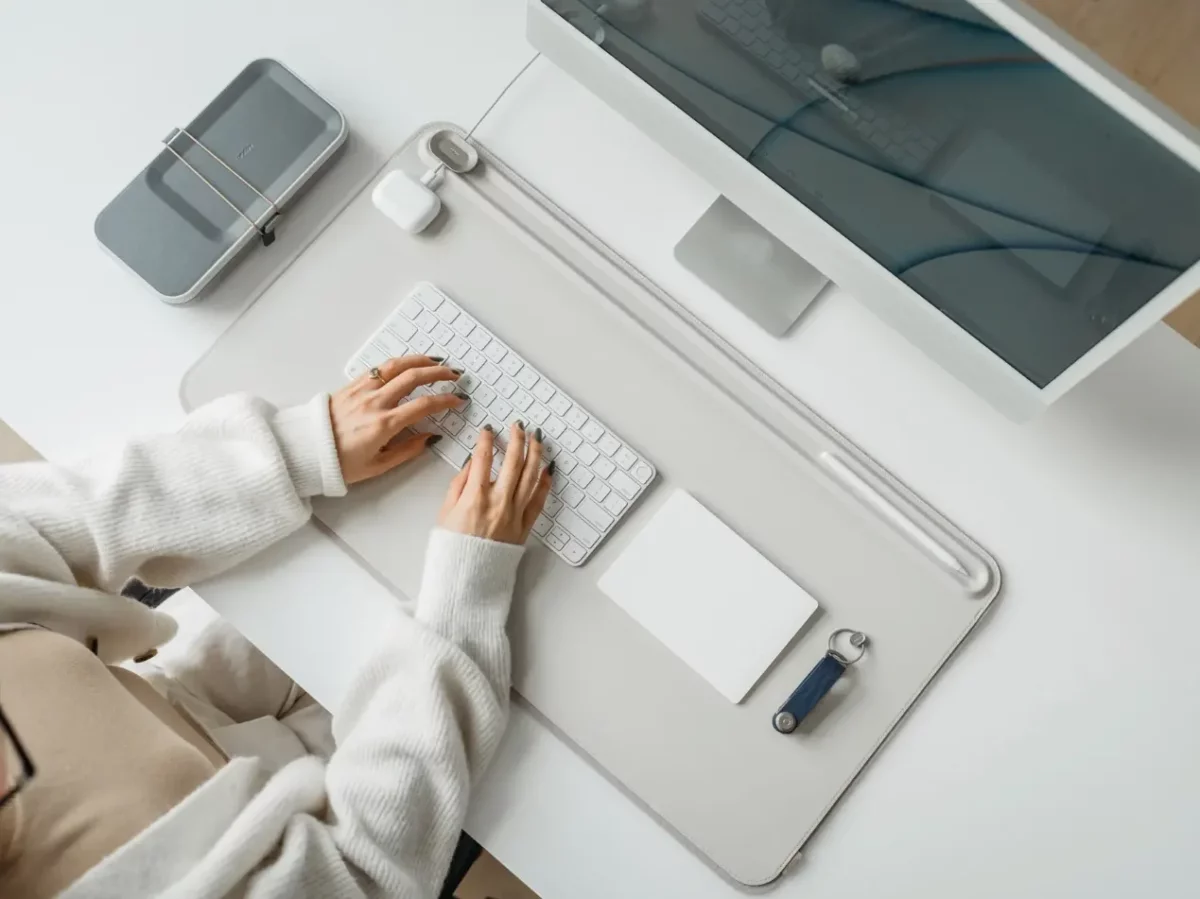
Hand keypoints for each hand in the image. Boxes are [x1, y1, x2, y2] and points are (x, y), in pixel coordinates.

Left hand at [331, 355, 464, 484]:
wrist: (306, 451)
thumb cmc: (339, 463)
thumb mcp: (378, 466)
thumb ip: (408, 450)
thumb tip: (431, 438)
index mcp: (384, 425)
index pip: (424, 405)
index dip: (446, 400)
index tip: (458, 400)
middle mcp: (375, 403)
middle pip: (414, 378)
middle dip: (439, 373)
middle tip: (454, 375)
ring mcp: (363, 390)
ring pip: (397, 366)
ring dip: (420, 361)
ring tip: (436, 362)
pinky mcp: (352, 385)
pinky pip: (380, 368)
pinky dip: (398, 362)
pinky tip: (408, 363)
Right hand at [438, 422, 552, 544]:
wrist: (467, 577)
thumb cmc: (453, 547)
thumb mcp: (445, 512)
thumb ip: (459, 484)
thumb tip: (471, 464)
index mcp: (474, 497)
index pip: (482, 458)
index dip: (485, 439)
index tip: (488, 430)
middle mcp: (498, 502)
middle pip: (512, 461)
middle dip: (516, 438)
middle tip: (518, 426)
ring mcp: (514, 513)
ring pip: (530, 476)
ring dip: (535, 453)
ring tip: (536, 438)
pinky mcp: (525, 526)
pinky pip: (539, 500)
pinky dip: (545, 482)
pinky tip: (548, 469)